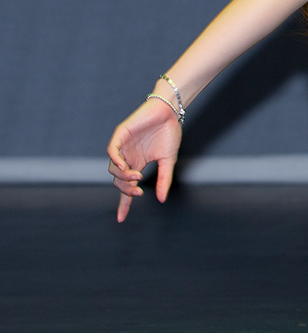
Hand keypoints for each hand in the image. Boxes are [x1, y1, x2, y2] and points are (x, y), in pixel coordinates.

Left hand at [106, 97, 182, 222]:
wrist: (169, 113)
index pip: (127, 188)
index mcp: (138, 164)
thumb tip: (160, 199)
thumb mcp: (168, 161)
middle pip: (118, 181)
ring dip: (123, 176)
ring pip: (113, 169)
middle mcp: (128, 158)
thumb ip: (164, 180)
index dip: (124, 204)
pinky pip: (112, 151)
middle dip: (126, 189)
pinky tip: (125, 167)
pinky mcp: (120, 136)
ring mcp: (122, 147)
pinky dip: (116, 161)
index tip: (121, 219)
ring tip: (136, 175)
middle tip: (138, 190)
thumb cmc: (169, 134)